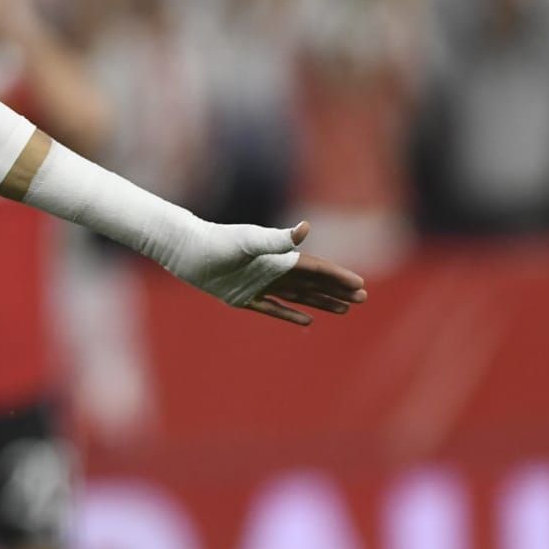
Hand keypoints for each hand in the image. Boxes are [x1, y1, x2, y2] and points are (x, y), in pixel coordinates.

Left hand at [221, 220, 366, 326]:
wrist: (186, 250)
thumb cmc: (217, 242)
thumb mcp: (249, 241)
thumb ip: (278, 239)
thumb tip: (307, 228)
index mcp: (277, 258)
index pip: (315, 269)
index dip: (337, 277)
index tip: (359, 284)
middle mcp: (271, 271)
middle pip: (312, 284)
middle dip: (337, 291)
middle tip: (362, 299)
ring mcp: (258, 285)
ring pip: (298, 297)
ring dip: (321, 302)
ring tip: (344, 309)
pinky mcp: (242, 297)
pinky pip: (272, 308)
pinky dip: (289, 314)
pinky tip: (307, 321)